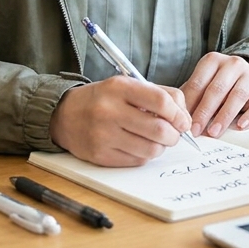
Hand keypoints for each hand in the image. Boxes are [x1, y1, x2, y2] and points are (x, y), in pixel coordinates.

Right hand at [48, 76, 191, 166]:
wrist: (64, 115)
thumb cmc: (103, 99)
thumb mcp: (127, 86)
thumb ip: (158, 95)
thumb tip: (184, 117)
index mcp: (119, 88)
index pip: (161, 101)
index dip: (179, 114)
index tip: (183, 121)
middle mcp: (110, 111)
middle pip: (159, 130)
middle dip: (174, 135)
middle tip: (174, 134)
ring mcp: (103, 135)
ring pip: (150, 149)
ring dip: (160, 147)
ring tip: (155, 140)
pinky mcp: (100, 155)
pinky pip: (137, 161)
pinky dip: (144, 155)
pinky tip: (137, 145)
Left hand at [180, 53, 248, 138]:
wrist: (248, 78)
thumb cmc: (220, 86)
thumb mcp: (204, 86)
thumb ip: (193, 99)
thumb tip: (179, 119)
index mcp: (213, 61)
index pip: (198, 83)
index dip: (190, 104)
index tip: (184, 122)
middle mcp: (233, 64)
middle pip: (216, 89)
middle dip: (205, 112)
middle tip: (196, 130)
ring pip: (237, 96)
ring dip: (224, 116)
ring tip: (214, 132)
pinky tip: (240, 127)